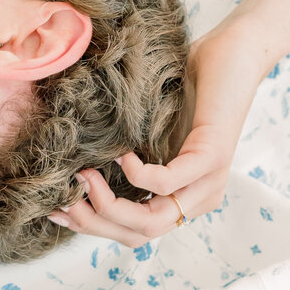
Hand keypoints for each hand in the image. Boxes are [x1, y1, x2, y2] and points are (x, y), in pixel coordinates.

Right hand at [49, 21, 267, 246]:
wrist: (233, 55)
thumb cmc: (188, 87)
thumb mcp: (150, 133)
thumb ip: (127, 158)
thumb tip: (76, 173)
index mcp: (183, 199)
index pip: (134, 234)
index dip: (92, 227)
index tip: (56, 208)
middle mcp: (198, 200)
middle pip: (139, 234)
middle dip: (93, 221)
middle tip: (62, 196)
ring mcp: (208, 182)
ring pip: (152, 220)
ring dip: (108, 203)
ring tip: (85, 176)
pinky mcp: (212, 158)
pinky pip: (166, 183)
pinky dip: (137, 174)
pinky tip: (120, 154)